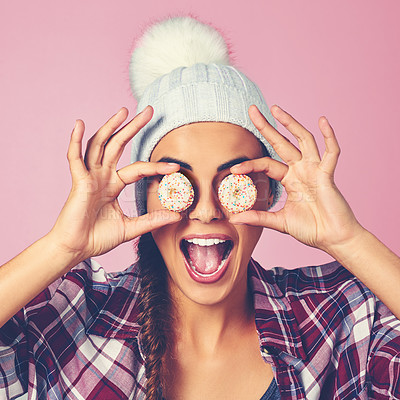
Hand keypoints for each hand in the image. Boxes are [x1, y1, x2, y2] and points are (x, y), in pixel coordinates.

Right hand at [49, 106, 180, 261]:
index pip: (138, 169)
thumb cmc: (98, 238)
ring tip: (124, 110)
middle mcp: (102, 176)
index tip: (175, 167)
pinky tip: (80, 124)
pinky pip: (75, 158)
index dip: (156, 167)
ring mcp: (89, 177)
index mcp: (113, 185)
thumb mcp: (131, 228)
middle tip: (150, 111)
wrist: (77, 249)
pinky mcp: (78, 181)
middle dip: (133, 128)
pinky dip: (76, 141)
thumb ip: (152, 220)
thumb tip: (177, 216)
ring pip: (100, 145)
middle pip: (119, 146)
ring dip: (110, 127)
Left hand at [229, 105, 363, 253]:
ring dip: (290, 123)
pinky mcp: (328, 175)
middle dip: (267, 126)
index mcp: (289, 180)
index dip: (250, 164)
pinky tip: (323, 121)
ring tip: (276, 108)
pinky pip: (331, 152)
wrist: (332, 239)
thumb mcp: (279, 222)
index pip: (266, 164)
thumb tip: (234, 219)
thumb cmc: (311, 229)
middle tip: (252, 110)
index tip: (233, 169)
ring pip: (303, 140)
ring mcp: (314, 170)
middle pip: (281, 143)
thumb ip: (258, 217)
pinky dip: (329, 136)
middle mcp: (300, 170)